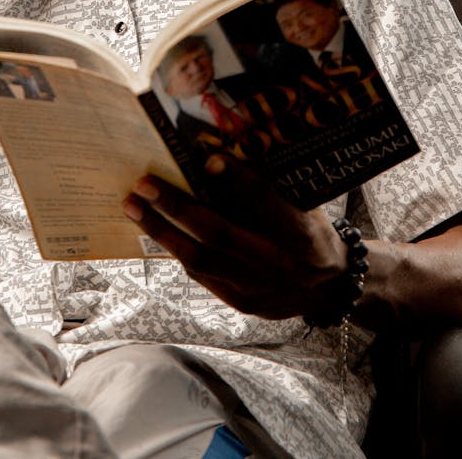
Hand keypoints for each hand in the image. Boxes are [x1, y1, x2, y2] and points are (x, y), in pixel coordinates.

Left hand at [123, 154, 346, 320]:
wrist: (327, 289)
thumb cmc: (309, 231)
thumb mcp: (303, 202)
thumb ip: (267, 186)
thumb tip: (216, 157)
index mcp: (299, 231)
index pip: (265, 202)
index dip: (237, 180)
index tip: (208, 159)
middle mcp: (276, 262)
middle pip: (218, 234)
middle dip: (175, 208)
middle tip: (143, 184)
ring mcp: (256, 289)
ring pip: (200, 260)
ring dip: (161, 232)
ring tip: (134, 207)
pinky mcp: (241, 303)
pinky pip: (201, 276)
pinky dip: (177, 250)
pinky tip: (156, 230)